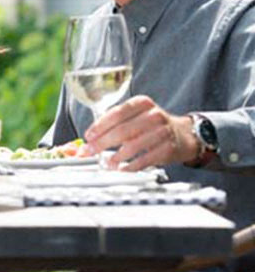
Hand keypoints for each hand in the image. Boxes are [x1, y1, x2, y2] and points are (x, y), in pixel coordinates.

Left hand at [83, 95, 199, 169]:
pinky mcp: (168, 148)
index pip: (117, 113)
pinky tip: (122, 168)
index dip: (100, 126)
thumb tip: (89, 139)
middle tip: (90, 151)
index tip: (88, 136)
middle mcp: (153, 115)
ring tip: (106, 163)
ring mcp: (163, 132)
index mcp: (142, 103)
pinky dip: (131, 166)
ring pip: (133, 146)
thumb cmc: (152, 125)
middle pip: (122, 130)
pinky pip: (145, 159)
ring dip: (116, 157)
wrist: (184, 134)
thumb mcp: (135, 116)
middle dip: (102, 143)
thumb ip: (113, 124)